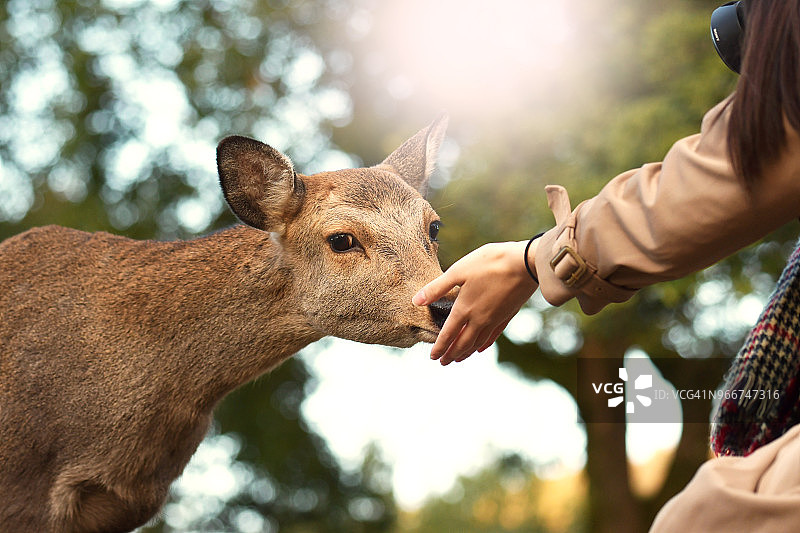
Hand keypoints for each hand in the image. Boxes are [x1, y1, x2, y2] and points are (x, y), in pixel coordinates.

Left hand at [412, 240, 538, 364]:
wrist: (526, 263)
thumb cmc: (490, 263)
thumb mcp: (458, 271)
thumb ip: (436, 288)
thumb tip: (415, 301)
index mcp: (464, 309)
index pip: (448, 334)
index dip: (439, 347)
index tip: (433, 357)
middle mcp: (479, 319)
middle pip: (462, 343)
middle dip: (451, 354)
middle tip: (443, 363)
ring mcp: (494, 319)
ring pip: (477, 343)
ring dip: (466, 352)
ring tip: (458, 358)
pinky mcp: (507, 315)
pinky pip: (493, 336)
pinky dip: (484, 344)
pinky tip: (481, 347)